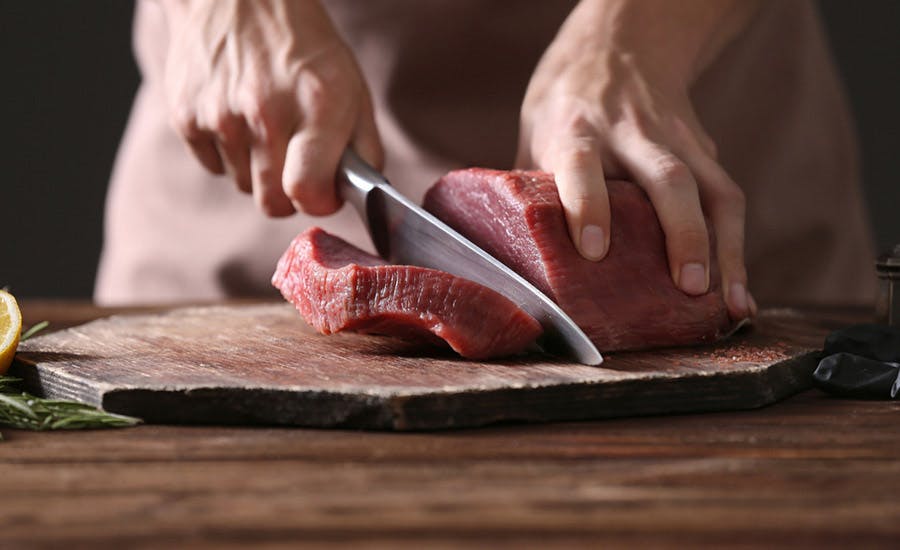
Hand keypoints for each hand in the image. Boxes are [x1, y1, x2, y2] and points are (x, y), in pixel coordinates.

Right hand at [161, 0, 381, 215]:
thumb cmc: (304, 48)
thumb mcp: (352, 88)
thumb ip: (364, 148)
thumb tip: (359, 196)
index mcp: (317, 106)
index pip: (308, 193)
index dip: (318, 201)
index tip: (322, 191)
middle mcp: (266, 112)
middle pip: (271, 204)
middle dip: (287, 195)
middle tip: (294, 165)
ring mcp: (221, 115)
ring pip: (242, 185)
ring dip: (256, 169)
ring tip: (264, 125)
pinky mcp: (186, 116)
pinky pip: (213, 165)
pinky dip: (227, 152)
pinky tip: (237, 116)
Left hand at [517, 0, 758, 319]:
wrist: (619, 43)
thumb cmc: (565, 106)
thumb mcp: (535, 136)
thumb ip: (533, 193)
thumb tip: (519, 262)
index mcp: (577, 130)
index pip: (582, 166)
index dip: (587, 206)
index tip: (592, 251)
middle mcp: (631, 133)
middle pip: (666, 178)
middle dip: (681, 233)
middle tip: (687, 285)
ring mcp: (675, 139)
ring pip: (711, 189)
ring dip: (724, 248)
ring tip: (728, 303)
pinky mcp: (704, 150)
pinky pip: (726, 198)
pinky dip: (735, 246)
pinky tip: (737, 290)